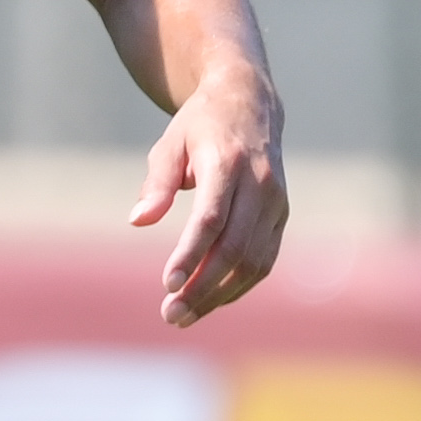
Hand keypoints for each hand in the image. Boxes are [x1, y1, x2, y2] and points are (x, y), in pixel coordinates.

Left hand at [132, 64, 287, 327]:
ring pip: (254, 261)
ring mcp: (276, 202)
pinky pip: (264, 259)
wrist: (249, 104)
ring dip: (220, 294)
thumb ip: (157, 183)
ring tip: (184, 315)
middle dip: (203, 287)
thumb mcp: (169, 144)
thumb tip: (138, 221)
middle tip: (170, 315)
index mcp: (228, 163)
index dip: (190, 254)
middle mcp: (259, 184)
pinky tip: (211, 300)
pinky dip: (239, 285)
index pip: (212, 219)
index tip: (167, 284)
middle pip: (234, 247)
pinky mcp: (282, 215)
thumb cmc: (198, 127)